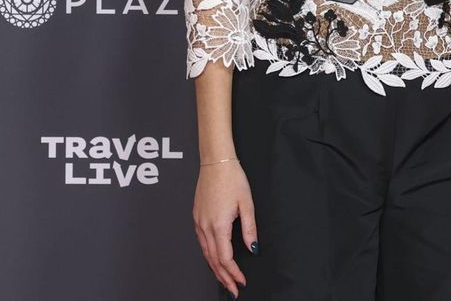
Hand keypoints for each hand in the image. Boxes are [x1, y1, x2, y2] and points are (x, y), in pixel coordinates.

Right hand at [194, 161, 256, 297]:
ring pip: (205, 253)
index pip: (225, 258)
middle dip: (223, 277)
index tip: (242, 282)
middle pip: (213, 260)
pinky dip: (208, 255)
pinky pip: (201, 242)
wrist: (215, 162)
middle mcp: (205, 225)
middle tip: (233, 289)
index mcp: (218, 225)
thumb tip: (253, 249)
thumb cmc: (232, 179)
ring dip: (215, 268)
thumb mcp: (247, 204)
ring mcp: (198, 221)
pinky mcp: (197, 217)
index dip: (233, 273)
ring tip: (225, 279)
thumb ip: (249, 229)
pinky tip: (214, 259)